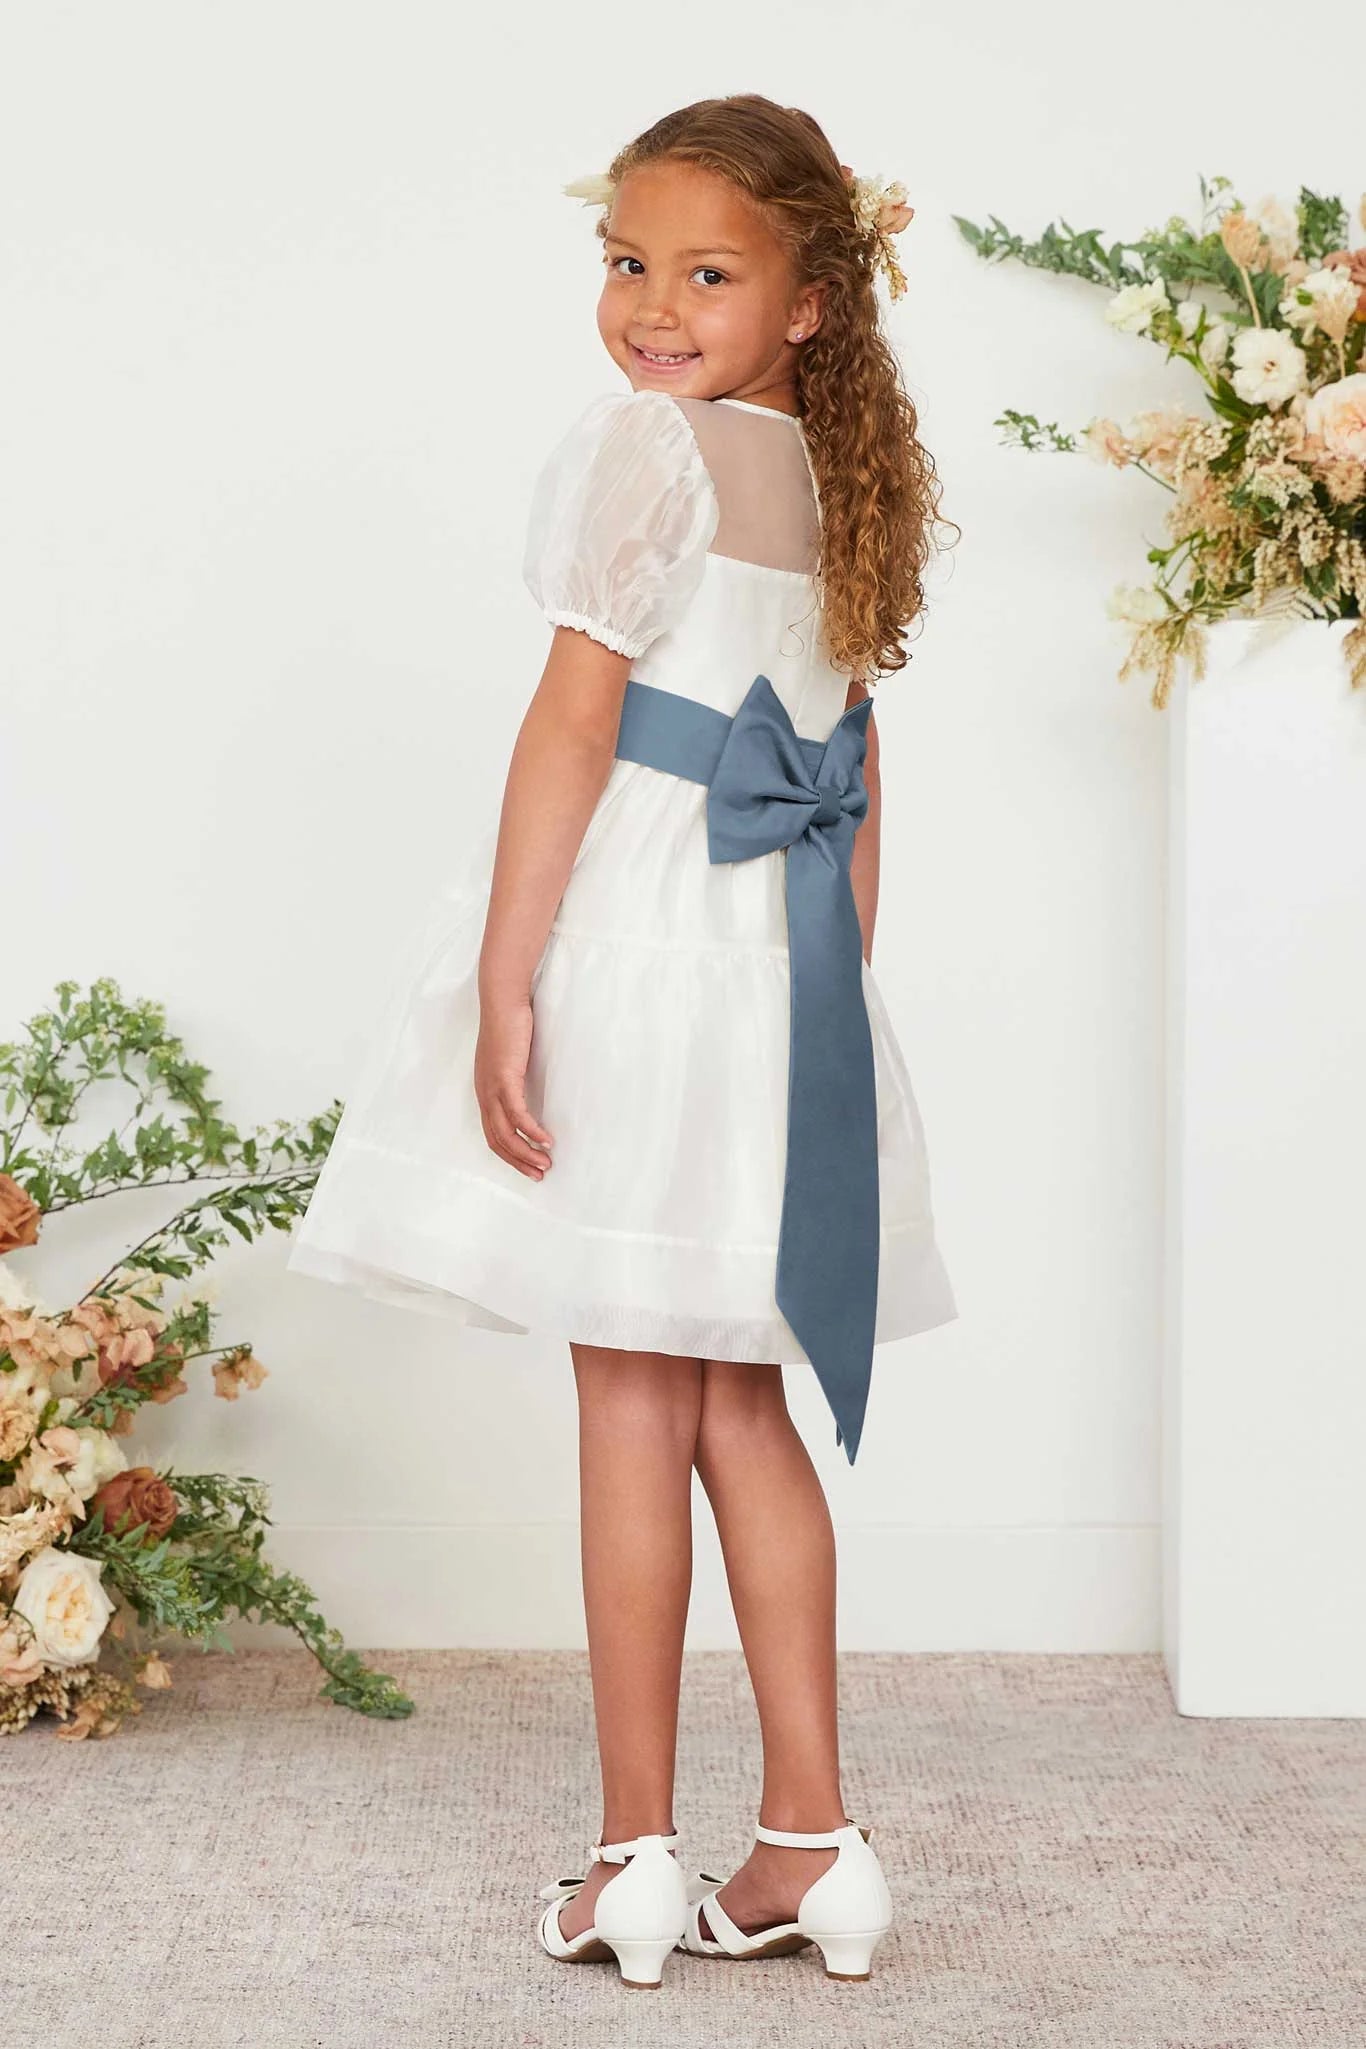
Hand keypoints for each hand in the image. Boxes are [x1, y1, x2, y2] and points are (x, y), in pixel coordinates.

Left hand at [474, 998, 554, 1179]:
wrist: (503, 1000)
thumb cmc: (510, 1025)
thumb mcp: (511, 1059)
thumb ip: (516, 1077)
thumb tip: (530, 1092)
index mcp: (484, 1092)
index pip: (493, 1134)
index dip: (510, 1155)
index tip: (530, 1166)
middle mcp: (484, 1094)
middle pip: (497, 1140)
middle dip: (519, 1161)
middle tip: (539, 1174)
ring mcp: (492, 1087)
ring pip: (506, 1132)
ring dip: (526, 1152)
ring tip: (546, 1163)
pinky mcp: (505, 1078)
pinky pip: (518, 1114)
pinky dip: (533, 1130)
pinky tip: (547, 1139)